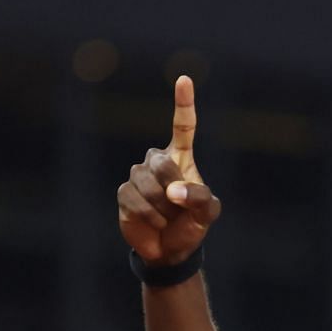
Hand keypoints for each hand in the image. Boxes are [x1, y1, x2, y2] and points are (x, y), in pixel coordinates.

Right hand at [117, 75, 220, 267]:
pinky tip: (154, 222)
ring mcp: (138, 175)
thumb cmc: (190, 225)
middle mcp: (157, 161)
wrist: (169, 250)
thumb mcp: (207, 214)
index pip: (183, 127)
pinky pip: (135, 199)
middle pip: (161, 163)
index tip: (185, 79)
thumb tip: (175, 191)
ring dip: (161, 206)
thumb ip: (199, 198)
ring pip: (146, 183)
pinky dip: (149, 215)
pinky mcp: (124, 192)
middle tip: (178, 206)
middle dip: (172, 188)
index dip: (184, 104)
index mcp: (181, 158)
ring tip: (166, 217)